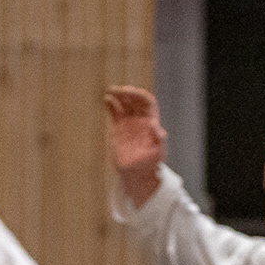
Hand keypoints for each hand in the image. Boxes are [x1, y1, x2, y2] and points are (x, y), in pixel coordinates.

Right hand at [102, 85, 166, 205]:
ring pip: (124, 103)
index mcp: (151, 121)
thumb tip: (157, 127)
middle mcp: (140, 119)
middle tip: (117, 90)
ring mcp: (129, 122)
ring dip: (118, 95)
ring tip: (110, 91)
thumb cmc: (150, 164)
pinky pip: (115, 112)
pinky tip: (106, 100)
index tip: (130, 93)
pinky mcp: (119, 128)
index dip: (139, 95)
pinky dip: (111, 105)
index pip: (147, 102)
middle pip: (134, 99)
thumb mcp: (158, 153)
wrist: (137, 174)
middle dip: (126, 93)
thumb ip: (159, 140)